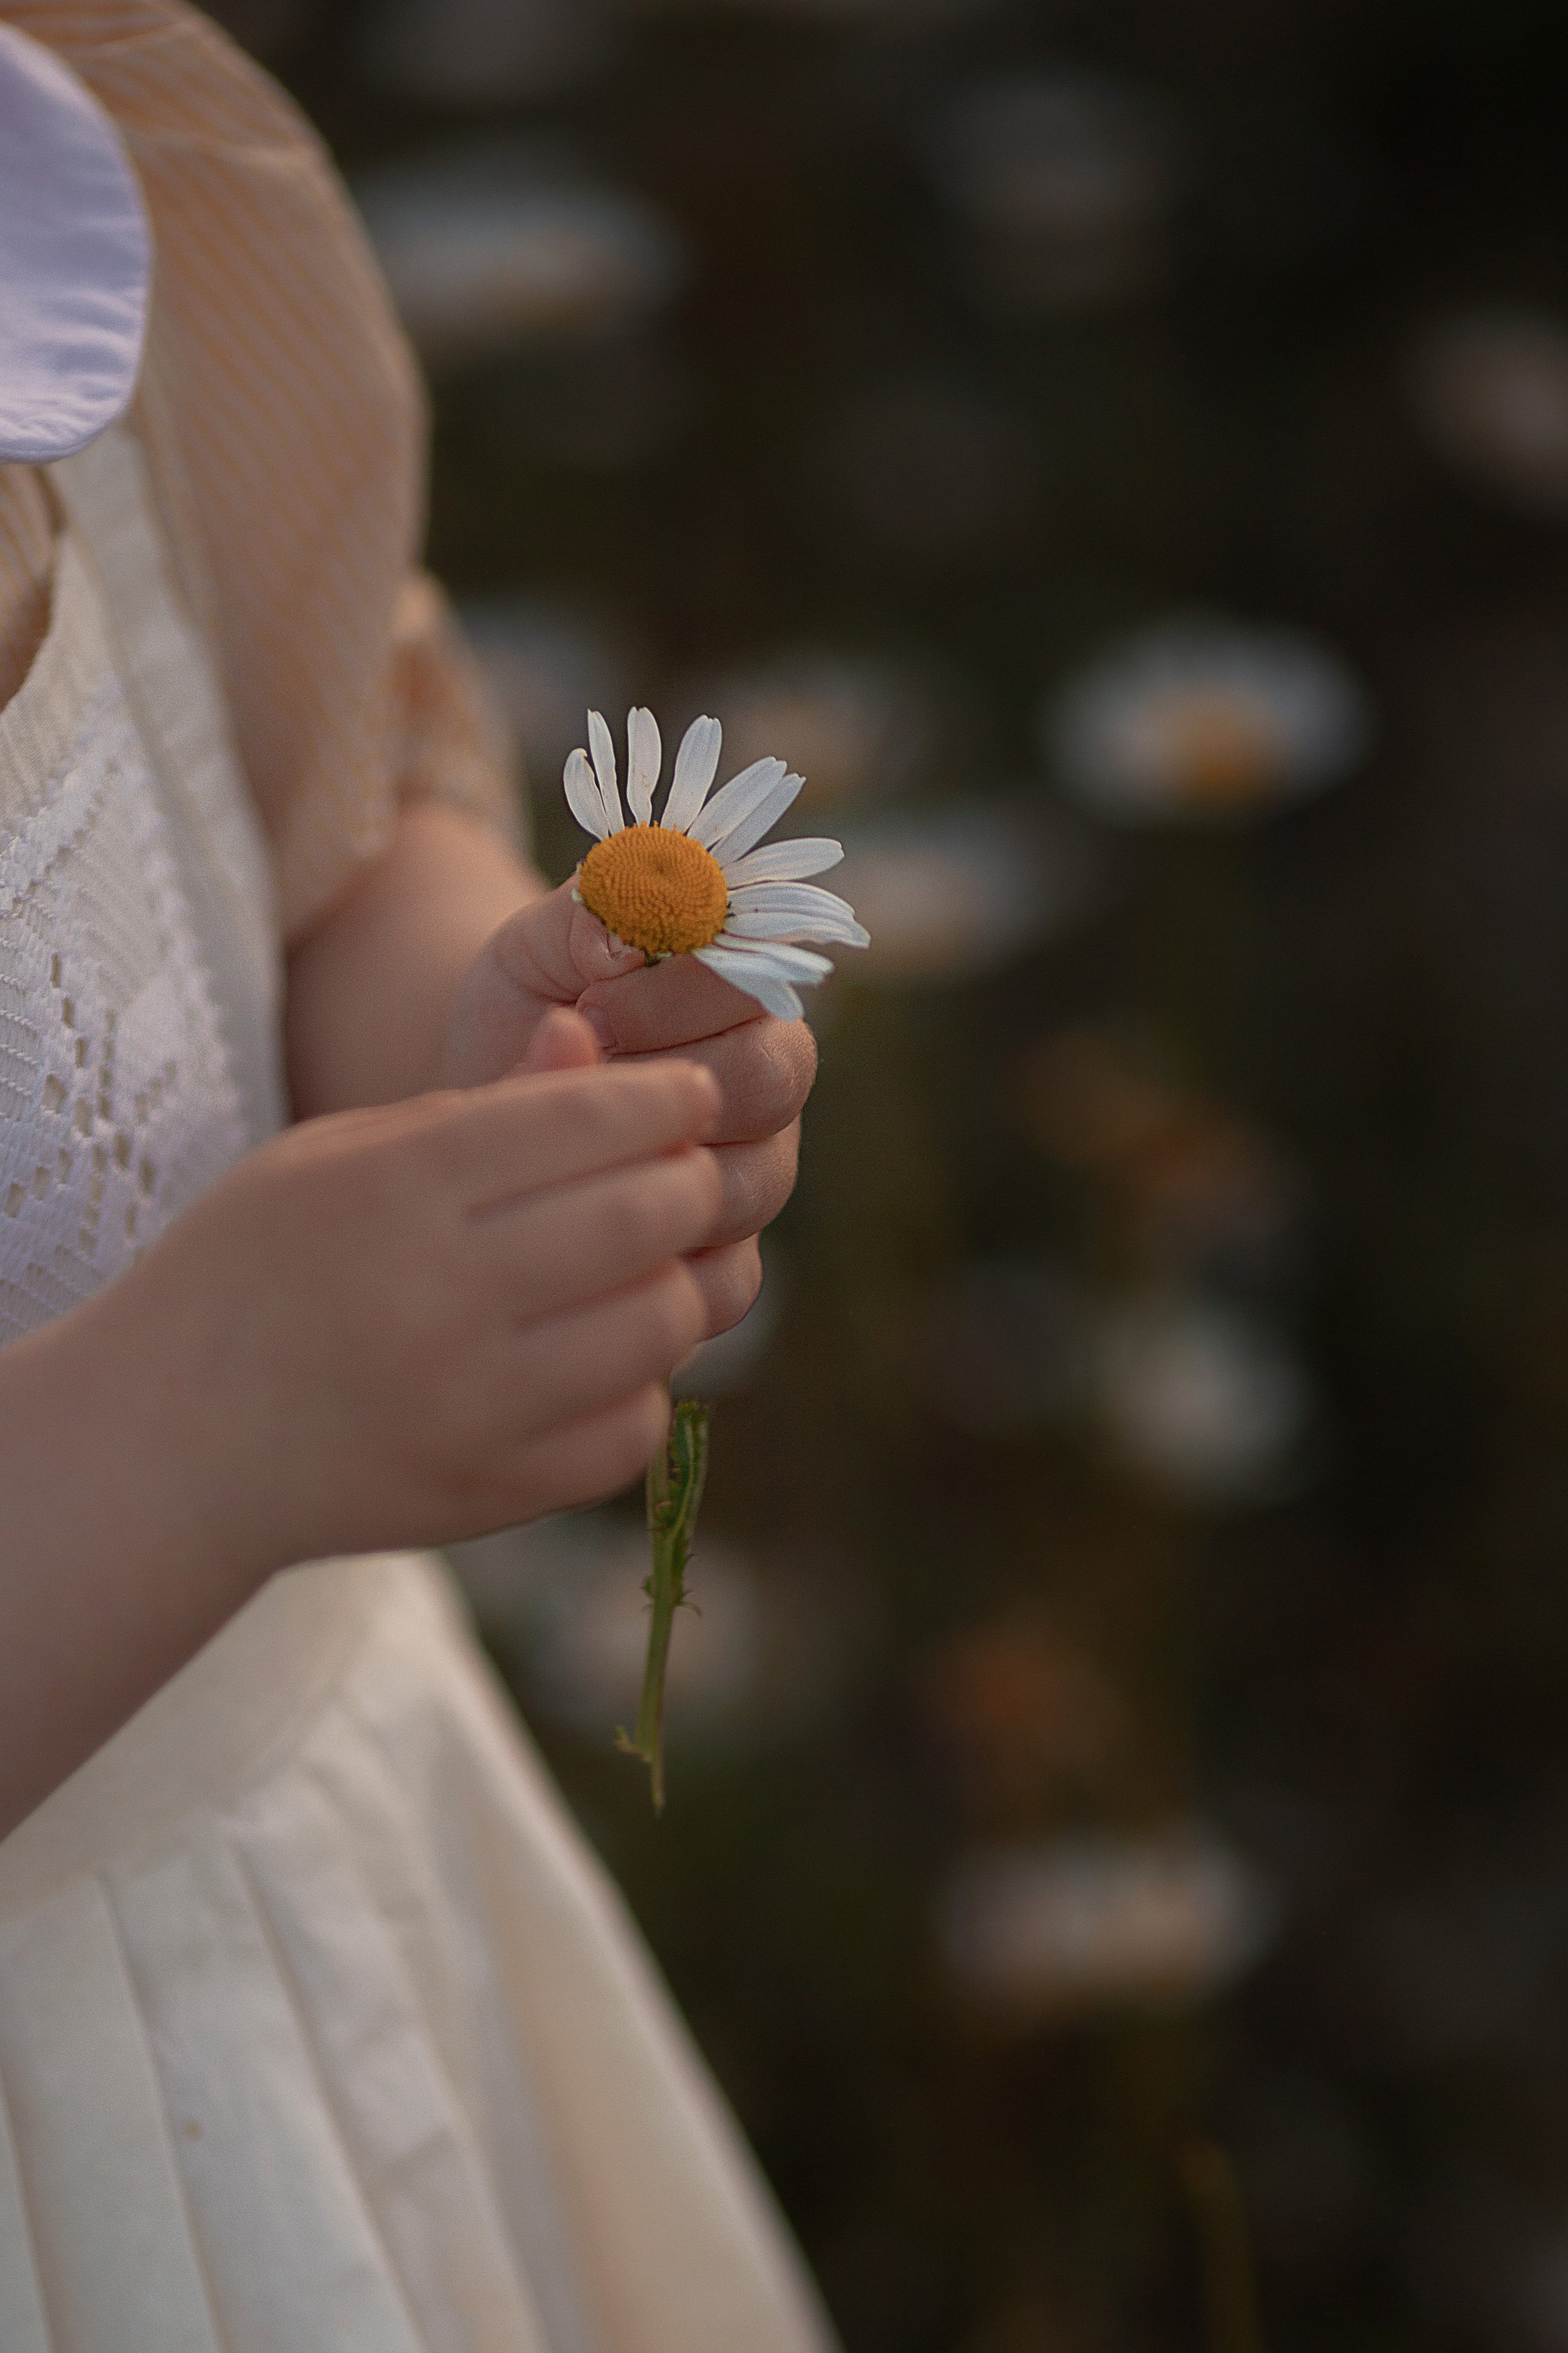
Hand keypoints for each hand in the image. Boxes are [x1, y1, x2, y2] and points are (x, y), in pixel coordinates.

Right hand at [103, 1042, 723, 1573]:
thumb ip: (477, 1104)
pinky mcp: (491, 1494)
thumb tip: (590, 1038)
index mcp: (395, 1190)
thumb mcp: (338, 1156)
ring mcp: (470, 1409)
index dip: (662, 1098)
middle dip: (690, 1181)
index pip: (582, 1121)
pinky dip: (640, 1384)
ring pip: (657, 1326)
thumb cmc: (257, 1269)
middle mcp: (439, 1298)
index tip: (690, 1094)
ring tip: (648, 1264)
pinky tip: (604, 1357)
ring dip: (677, 1282)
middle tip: (688, 1171)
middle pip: (639, 1219)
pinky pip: (632, 1431)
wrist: (169, 1446)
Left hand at [439, 879, 817, 1337]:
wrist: (501, 1096)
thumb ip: (582, 917)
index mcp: (748, 990)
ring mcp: (760, 1172)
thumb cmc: (530, 1009)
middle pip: (769, 1086)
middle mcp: (772, 1080)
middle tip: (579, 1078)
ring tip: (574, 1149)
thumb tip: (619, 945)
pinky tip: (590, 1229)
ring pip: (749, 1184)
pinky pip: (728, 1280)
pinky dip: (657, 1266)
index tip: (585, 1006)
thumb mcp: (536, 947)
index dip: (669, 1001)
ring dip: (650, 1171)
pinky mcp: (731, 1256)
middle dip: (663, 1084)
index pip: (753, 990)